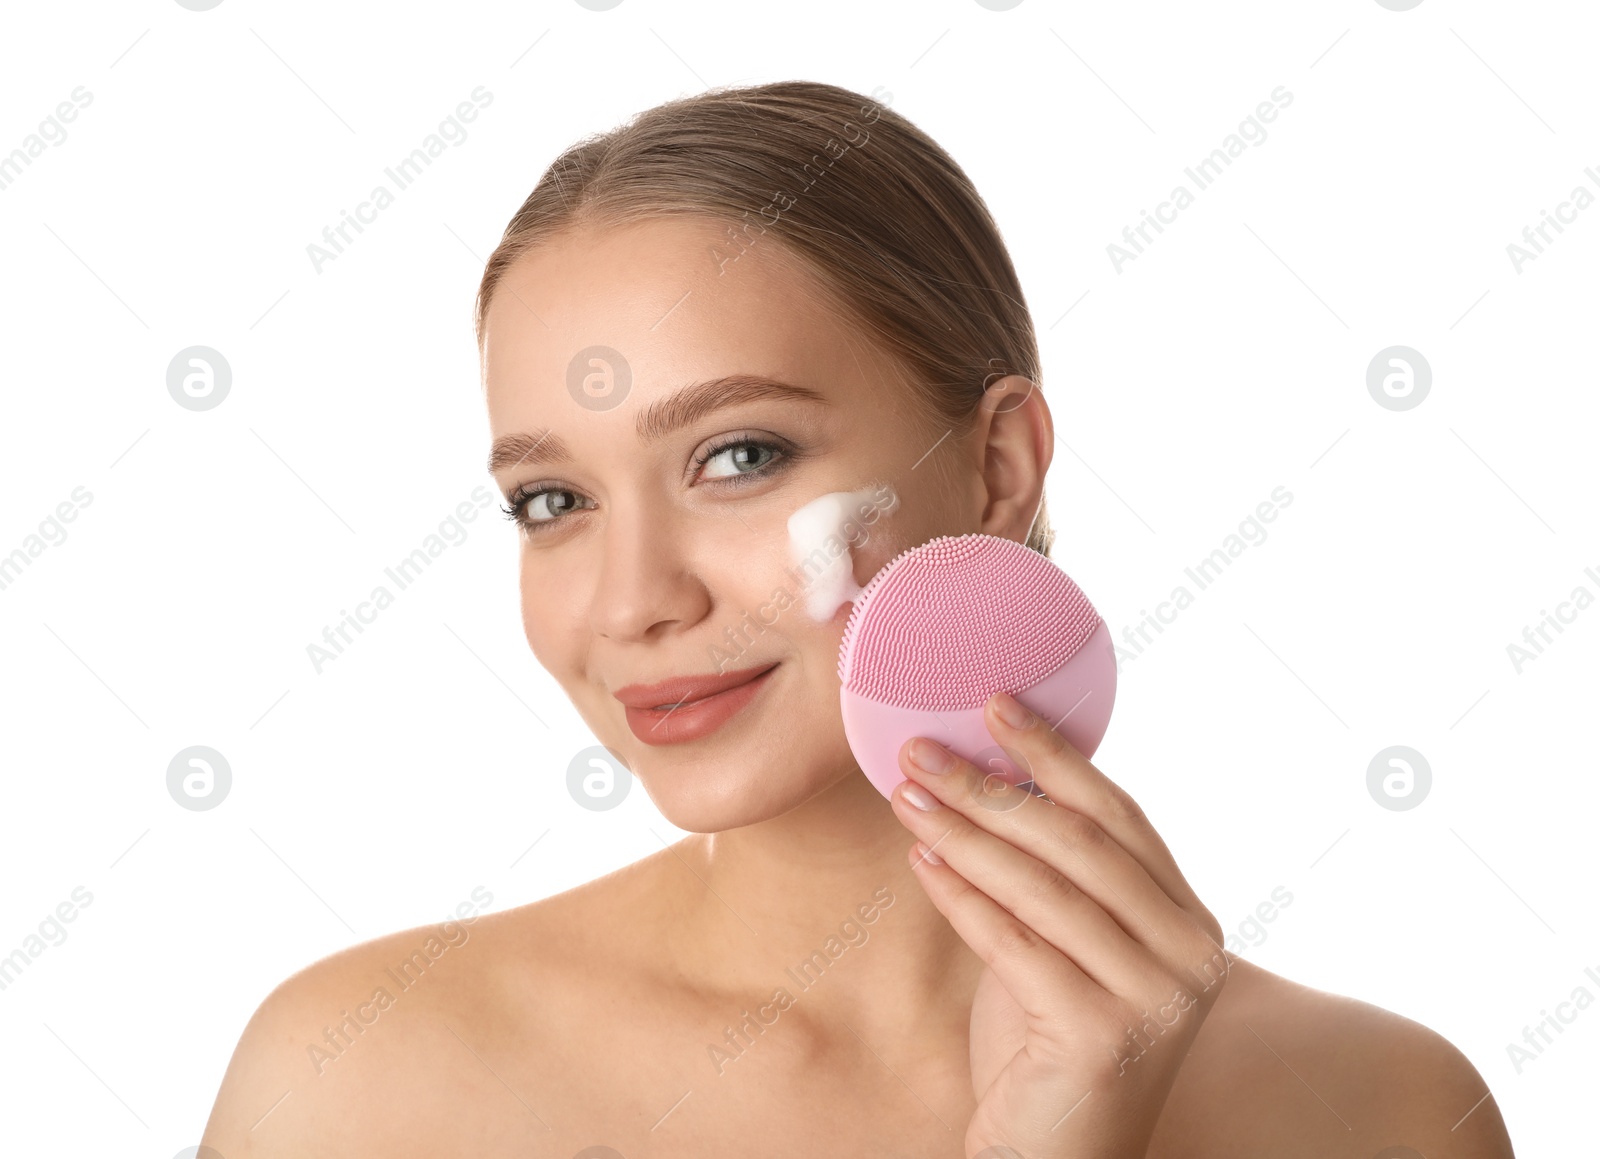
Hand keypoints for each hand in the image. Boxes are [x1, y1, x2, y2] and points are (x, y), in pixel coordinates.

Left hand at [890, 690, 1229, 1158]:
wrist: (1055, 1158)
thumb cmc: (1050, 1044)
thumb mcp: (1066, 945)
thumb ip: (1054, 876)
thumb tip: (988, 774)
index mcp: (1188, 920)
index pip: (1118, 814)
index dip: (1054, 753)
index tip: (996, 702)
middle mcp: (1189, 955)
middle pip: (1080, 841)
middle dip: (994, 785)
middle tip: (922, 748)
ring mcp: (1154, 999)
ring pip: (1044, 887)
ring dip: (965, 832)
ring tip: (907, 794)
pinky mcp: (1103, 1036)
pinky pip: (1016, 944)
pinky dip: (963, 896)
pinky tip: (922, 860)